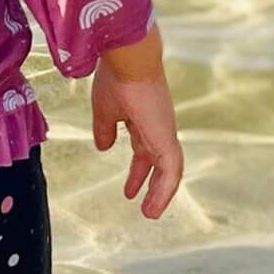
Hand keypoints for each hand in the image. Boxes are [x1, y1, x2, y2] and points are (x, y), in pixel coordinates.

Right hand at [91, 34, 183, 219]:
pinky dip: (165, 190)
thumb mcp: (105, 110)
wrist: (128, 59)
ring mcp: (165, 132)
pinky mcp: (167, 138)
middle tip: (143, 204)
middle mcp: (158, 127)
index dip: (137, 170)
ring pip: (169, 169)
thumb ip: (105, 130)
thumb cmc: (116, 77)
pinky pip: (171, 171)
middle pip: (157, 161)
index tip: (129, 190)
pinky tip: (153, 207)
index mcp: (143, 119)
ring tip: (150, 213)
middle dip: (150, 182)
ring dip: (160, 193)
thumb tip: (103, 147)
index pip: (144, 149)